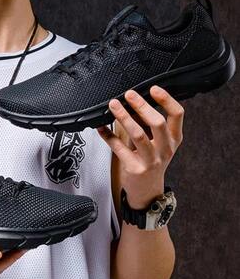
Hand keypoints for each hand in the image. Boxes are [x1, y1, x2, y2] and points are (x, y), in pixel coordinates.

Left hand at [98, 86, 183, 208]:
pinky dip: (108, 136)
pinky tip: (101, 127)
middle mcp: (165, 149)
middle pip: (157, 123)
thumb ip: (148, 125)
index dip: (166, 99)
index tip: (153, 88)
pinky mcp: (135, 169)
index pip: (177, 115)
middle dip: (142, 106)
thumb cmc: (151, 162)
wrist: (147, 190)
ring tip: (113, 105)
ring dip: (124, 118)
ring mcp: (151, 160)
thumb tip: (133, 103)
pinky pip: (119, 148)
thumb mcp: (158, 143)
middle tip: (128, 94)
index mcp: (174, 139)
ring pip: (138, 135)